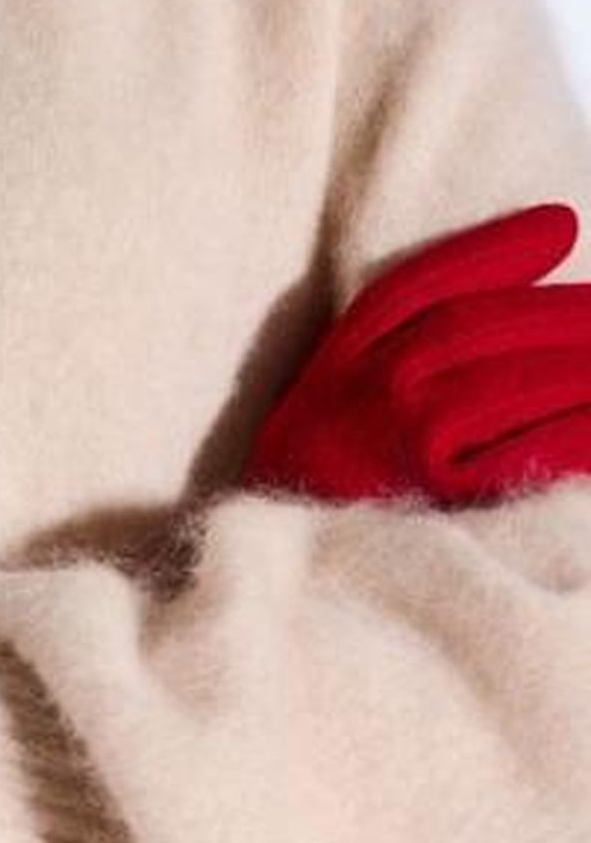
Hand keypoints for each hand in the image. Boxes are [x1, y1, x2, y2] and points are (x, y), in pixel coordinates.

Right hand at [243, 200, 590, 505]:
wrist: (282, 615)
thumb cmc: (313, 528)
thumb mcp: (315, 438)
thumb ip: (369, 381)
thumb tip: (479, 337)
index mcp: (330, 377)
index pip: (415, 291)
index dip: (491, 251)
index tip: (559, 227)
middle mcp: (362, 398)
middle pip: (483, 327)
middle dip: (565, 311)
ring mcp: (400, 444)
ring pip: (519, 378)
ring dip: (588, 364)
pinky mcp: (441, 497)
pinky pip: (536, 446)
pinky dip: (583, 429)